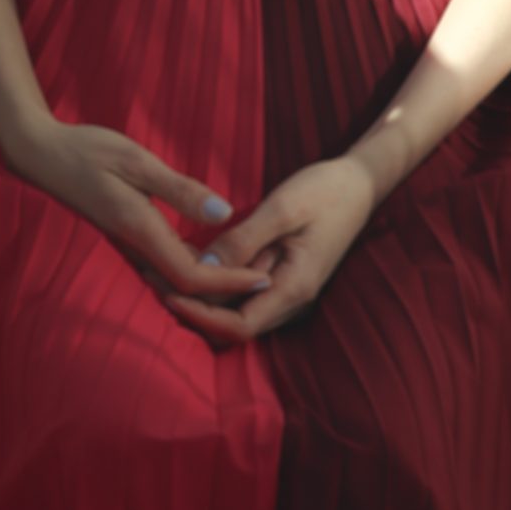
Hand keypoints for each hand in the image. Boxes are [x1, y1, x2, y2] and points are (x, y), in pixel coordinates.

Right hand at [3, 118, 275, 312]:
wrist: (40, 154)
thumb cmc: (87, 150)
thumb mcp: (138, 161)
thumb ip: (180, 189)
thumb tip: (224, 213)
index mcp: (139, 230)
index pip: (192, 275)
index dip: (230, 282)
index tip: (264, 278)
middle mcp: (134, 246)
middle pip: (186, 287)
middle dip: (227, 289)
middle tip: (269, 277)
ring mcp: (127, 245)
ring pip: (175, 279)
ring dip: (212, 281)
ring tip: (251, 271)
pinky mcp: (125, 237)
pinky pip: (163, 264)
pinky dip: (193, 266)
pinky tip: (214, 256)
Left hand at [163, 155, 377, 345]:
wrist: (360, 182)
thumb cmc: (326, 191)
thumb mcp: (283, 208)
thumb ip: (244, 239)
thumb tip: (204, 267)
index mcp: (295, 287)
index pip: (240, 327)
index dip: (201, 317)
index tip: (168, 293)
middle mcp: (290, 298)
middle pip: (232, 323)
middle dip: (192, 307)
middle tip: (150, 276)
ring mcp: (285, 288)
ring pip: (234, 308)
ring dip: (199, 294)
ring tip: (159, 264)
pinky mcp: (279, 275)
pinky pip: (241, 289)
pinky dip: (214, 278)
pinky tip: (188, 253)